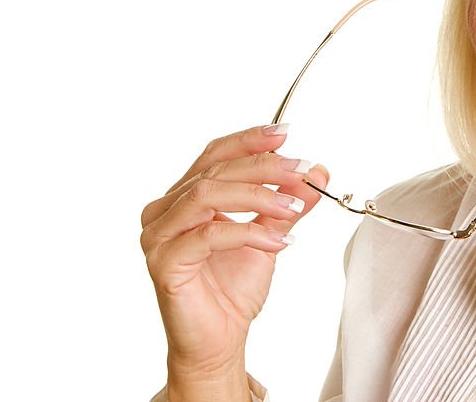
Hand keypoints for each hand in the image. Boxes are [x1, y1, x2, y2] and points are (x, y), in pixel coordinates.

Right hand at [140, 124, 327, 374]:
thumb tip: (316, 172)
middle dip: (264, 167)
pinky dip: (248, 232)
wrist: (220, 342)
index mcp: (183, 198)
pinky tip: (279, 242)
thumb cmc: (233, 290)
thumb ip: (287, 204)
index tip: (285, 134)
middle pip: (215, 172)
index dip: (249, 141)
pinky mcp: (165, 263)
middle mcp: (164, 211)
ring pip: (208, 195)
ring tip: (294, 206)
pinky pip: (208, 235)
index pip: (215, 156)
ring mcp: (159, 236)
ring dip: (258, 195)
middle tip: (301, 172)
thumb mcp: (270, 235)